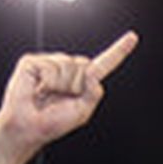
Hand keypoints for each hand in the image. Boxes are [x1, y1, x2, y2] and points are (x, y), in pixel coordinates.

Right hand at [0, 31, 137, 151]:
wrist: (29, 126)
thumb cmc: (54, 122)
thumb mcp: (82, 112)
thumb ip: (93, 93)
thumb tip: (94, 74)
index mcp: (83, 82)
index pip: (105, 64)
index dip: (118, 51)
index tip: (133, 37)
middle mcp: (69, 69)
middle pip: (85, 65)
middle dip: (75, 85)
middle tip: (60, 99)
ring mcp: (51, 63)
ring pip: (67, 65)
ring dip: (59, 85)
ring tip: (47, 94)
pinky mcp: (33, 62)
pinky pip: (50, 66)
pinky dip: (46, 81)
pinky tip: (38, 89)